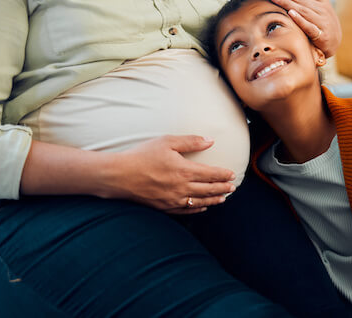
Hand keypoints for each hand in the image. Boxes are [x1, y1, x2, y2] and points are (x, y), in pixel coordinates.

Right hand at [104, 135, 236, 213]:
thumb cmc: (142, 155)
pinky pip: (186, 211)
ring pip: (199, 202)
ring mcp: (173, 200)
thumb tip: (210, 141)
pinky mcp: (164, 207)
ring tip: (223, 198)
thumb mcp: (167, 142)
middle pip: (208, 190)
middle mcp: (181, 188)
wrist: (119, 176)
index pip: (211, 174)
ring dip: (213, 200)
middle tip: (232, 187)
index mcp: (184, 171)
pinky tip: (202, 207)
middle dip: (222, 188)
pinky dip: (197, 209)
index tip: (232, 174)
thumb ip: (191, 142)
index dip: (223, 175)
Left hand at [260, 0, 341, 57]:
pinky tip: (290, 13)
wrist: (334, 42)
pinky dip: (300, 20)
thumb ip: (297, 1)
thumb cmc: (318, 23)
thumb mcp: (311, 8)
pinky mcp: (323, 34)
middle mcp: (322, 7)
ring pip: (302, 9)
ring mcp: (323, 20)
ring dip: (287, 2)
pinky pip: (310, 26)